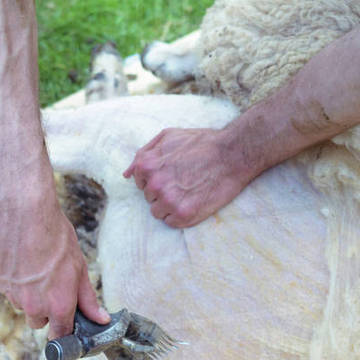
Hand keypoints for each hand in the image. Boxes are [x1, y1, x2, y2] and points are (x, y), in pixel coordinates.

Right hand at [0, 193, 107, 338]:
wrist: (26, 213)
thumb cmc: (56, 236)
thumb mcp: (79, 267)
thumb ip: (88, 298)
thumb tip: (100, 319)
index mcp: (58, 304)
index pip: (60, 335)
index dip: (63, 329)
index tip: (65, 323)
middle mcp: (34, 305)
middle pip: (39, 321)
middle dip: (46, 309)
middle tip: (51, 283)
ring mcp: (13, 295)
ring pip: (22, 305)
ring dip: (28, 294)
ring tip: (36, 266)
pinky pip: (8, 290)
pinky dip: (14, 280)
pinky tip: (21, 261)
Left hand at [123, 127, 255, 227]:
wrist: (232, 154)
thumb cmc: (202, 143)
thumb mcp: (168, 136)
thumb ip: (144, 153)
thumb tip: (127, 174)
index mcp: (146, 165)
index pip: (139, 182)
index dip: (157, 178)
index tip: (173, 173)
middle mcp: (154, 185)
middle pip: (149, 197)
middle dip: (163, 191)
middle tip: (185, 180)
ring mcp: (169, 201)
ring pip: (158, 211)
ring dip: (170, 205)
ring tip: (189, 191)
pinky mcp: (184, 215)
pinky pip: (171, 222)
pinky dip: (181, 215)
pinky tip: (194, 201)